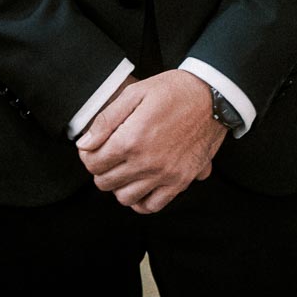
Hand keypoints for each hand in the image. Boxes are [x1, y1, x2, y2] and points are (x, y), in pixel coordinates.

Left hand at [76, 71, 226, 213]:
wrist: (212, 96)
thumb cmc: (173, 90)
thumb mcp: (135, 93)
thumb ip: (106, 120)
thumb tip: (84, 144)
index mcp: (131, 139)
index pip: (93, 163)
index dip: (88, 154)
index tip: (94, 146)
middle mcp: (146, 163)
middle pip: (105, 182)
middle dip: (101, 169)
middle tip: (108, 155)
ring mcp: (164, 175)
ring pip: (125, 198)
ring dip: (119, 185)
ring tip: (124, 168)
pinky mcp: (180, 182)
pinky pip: (152, 206)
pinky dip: (141, 200)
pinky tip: (141, 184)